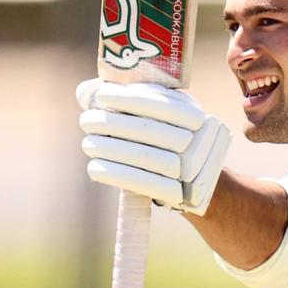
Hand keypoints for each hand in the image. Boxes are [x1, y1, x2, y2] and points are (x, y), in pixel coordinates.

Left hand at [77, 79, 230, 215]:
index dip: (131, 100)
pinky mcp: (178, 194)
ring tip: (88, 144)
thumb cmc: (160, 139)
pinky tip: (94, 167)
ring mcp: (192, 171)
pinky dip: (116, 175)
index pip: (164, 106)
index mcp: (196, 117)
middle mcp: (200, 142)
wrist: (189, 181)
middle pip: (150, 131)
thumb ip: (126, 99)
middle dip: (111, 123)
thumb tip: (87, 93)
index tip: (101, 96)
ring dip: (109, 149)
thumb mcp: (155, 114)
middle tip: (86, 121)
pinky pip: (146, 185)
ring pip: (146, 157)